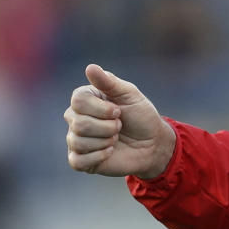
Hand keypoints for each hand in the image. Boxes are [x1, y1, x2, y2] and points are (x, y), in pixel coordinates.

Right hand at [63, 64, 176, 178]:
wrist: (152, 144)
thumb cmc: (141, 116)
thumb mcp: (130, 94)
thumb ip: (109, 82)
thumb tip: (90, 67)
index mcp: (85, 99)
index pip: (78, 100)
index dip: (101, 108)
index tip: (118, 111)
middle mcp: (76, 118)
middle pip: (78, 123)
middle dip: (107, 127)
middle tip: (120, 126)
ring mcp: (76, 139)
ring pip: (78, 142)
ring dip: (105, 141)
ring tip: (115, 138)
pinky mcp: (80, 160)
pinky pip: (77, 161)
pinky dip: (98, 156)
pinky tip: (110, 152)